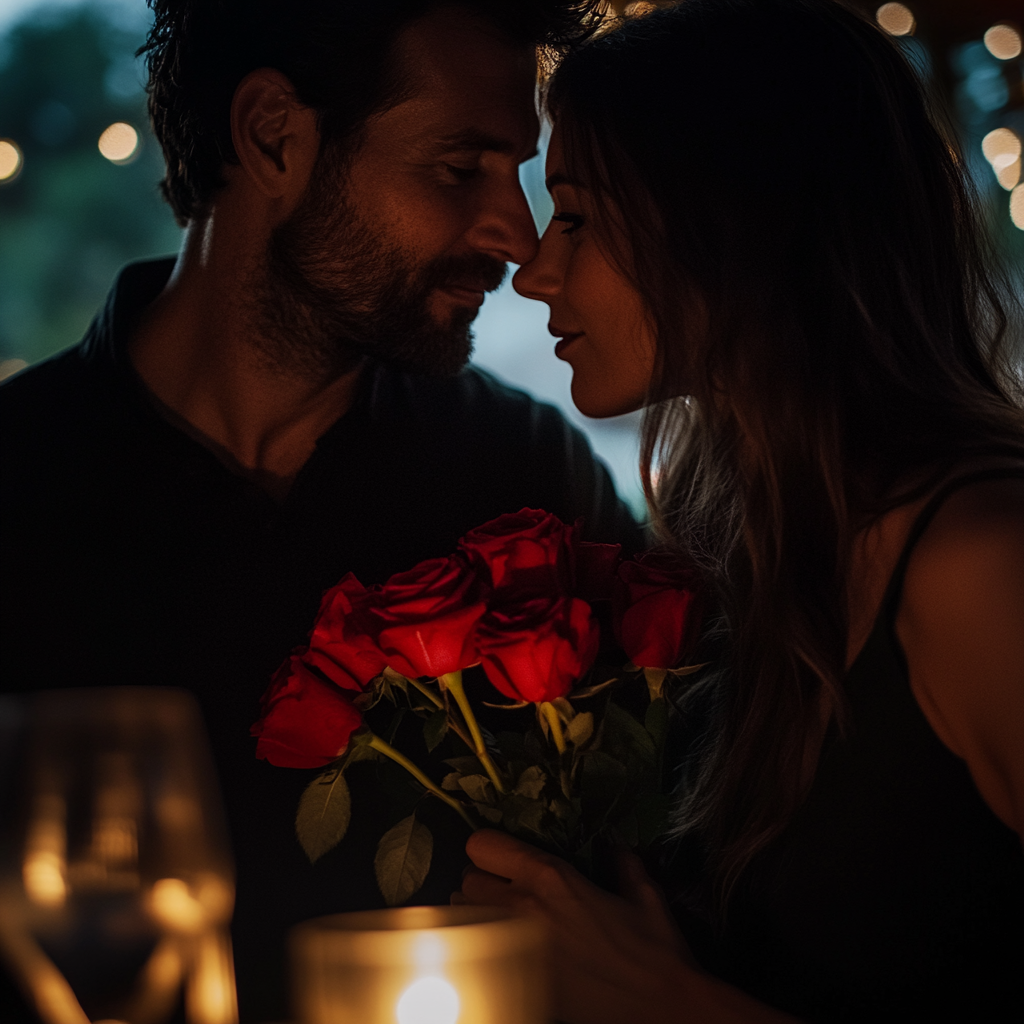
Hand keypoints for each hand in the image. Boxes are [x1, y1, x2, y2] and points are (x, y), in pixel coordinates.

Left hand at [456, 830, 693, 1023]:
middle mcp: (524, 907)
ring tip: (502, 921)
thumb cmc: (654, 950)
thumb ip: (624, 865)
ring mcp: (515, 947)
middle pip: (466, 881)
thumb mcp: (644, 894)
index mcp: (550, 877)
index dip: (489, 848)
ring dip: (478, 915)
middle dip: (482, 883)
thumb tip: (618, 852)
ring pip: (465, 919)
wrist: (661, 1007)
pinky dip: (488, 951)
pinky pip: (480, 958)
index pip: (482, 846)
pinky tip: (511, 954)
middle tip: (504, 891)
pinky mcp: (517, 982)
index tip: (502, 856)